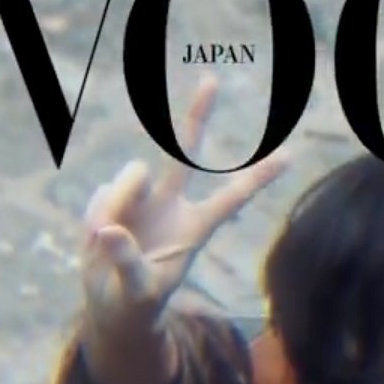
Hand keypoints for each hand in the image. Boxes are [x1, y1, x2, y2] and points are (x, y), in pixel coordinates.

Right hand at [80, 81, 287, 383]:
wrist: (109, 305)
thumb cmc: (136, 302)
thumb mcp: (138, 294)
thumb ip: (128, 263)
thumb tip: (110, 229)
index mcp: (194, 229)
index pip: (231, 199)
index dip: (258, 178)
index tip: (289, 156)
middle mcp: (171, 204)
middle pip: (185, 152)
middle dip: (198, 114)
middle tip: (213, 79)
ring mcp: (141, 197)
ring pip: (131, 176)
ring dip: (117, 204)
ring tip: (108, 242)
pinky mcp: (112, 197)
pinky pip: (101, 194)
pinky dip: (94, 218)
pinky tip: (97, 238)